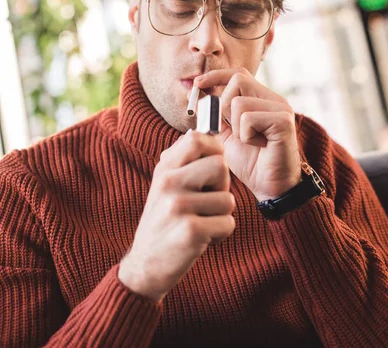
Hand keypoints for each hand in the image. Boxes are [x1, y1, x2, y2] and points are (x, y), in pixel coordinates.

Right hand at [118, 131, 235, 302]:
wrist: (146, 265)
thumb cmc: (164, 220)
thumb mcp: (165, 185)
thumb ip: (184, 161)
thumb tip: (210, 135)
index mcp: (164, 169)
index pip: (196, 139)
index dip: (214, 148)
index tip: (213, 164)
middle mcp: (169, 183)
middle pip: (220, 166)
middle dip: (223, 185)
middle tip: (208, 201)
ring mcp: (178, 206)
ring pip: (228, 199)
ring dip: (222, 214)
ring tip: (202, 222)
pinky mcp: (191, 231)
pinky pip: (228, 223)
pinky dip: (221, 234)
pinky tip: (203, 238)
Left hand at [194, 68, 301, 201]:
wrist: (270, 188)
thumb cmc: (250, 162)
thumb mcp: (225, 135)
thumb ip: (214, 114)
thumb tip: (196, 91)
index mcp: (262, 99)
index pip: (238, 74)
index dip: (216, 76)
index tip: (197, 84)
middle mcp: (274, 99)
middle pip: (238, 80)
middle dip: (223, 105)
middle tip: (231, 129)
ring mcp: (281, 108)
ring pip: (240, 102)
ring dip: (235, 126)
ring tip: (249, 141)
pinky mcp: (284, 121)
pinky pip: (249, 118)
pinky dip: (246, 135)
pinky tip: (258, 146)